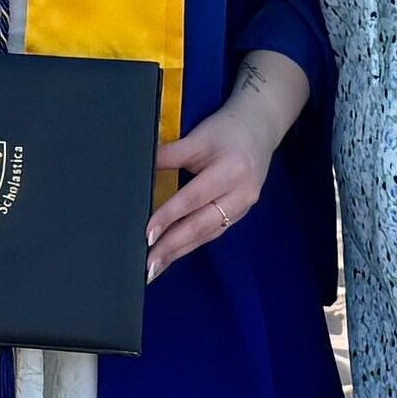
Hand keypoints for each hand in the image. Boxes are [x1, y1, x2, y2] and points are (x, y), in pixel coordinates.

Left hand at [144, 86, 277, 277]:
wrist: (259, 129)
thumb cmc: (226, 131)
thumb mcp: (197, 138)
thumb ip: (168, 155)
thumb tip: (137, 169)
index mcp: (231, 170)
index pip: (193, 198)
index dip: (169, 216)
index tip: (147, 234)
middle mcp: (241, 194)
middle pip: (201, 225)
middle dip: (172, 246)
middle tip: (147, 266)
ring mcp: (242, 208)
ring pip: (206, 234)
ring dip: (178, 252)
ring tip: (154, 268)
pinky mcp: (239, 215)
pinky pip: (211, 233)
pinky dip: (189, 245)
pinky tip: (172, 255)